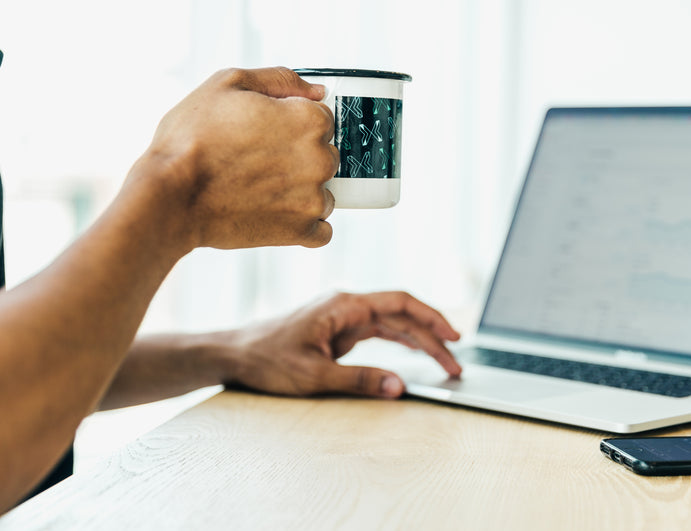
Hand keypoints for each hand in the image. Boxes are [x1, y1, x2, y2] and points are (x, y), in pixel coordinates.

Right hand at [138, 67, 338, 249]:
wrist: (170, 195)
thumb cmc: (191, 139)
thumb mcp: (227, 84)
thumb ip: (280, 80)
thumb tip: (316, 90)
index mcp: (308, 120)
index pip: (322, 118)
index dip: (291, 123)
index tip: (265, 132)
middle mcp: (319, 158)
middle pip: (325, 155)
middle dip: (298, 157)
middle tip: (256, 161)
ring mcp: (312, 197)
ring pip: (323, 192)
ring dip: (301, 192)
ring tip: (258, 189)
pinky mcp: (300, 231)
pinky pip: (321, 230)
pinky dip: (302, 224)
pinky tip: (273, 214)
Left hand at [228, 292, 461, 398]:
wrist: (235, 354)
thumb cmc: (266, 358)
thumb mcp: (314, 375)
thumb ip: (359, 380)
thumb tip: (398, 386)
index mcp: (343, 305)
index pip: (399, 303)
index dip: (431, 318)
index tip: (453, 337)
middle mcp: (346, 306)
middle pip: (401, 315)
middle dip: (431, 337)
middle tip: (455, 364)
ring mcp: (342, 318)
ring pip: (392, 325)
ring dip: (418, 342)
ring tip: (444, 363)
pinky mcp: (338, 331)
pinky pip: (377, 333)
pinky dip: (399, 343)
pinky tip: (415, 354)